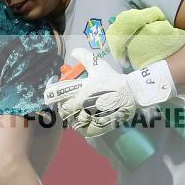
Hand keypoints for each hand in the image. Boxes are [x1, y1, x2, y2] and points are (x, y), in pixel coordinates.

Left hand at [44, 48, 173, 137]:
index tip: (52, 96)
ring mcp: (92, 117)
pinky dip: (82, 129)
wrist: (131, 93)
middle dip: (64, 108)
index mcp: (82, 91)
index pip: (59, 97)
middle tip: (68, 105)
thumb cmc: (113, 79)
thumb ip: (84, 57)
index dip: (53, 96)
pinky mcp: (100, 126)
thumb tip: (73, 52)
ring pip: (74, 122)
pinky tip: (84, 124)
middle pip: (65, 111)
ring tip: (77, 114)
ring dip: (73, 118)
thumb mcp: (99, 66)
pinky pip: (85, 131)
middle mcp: (85, 106)